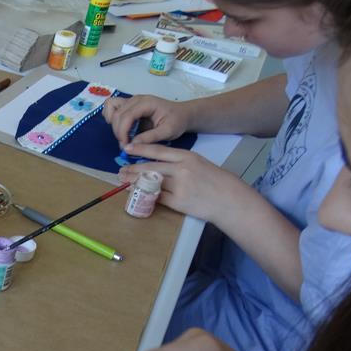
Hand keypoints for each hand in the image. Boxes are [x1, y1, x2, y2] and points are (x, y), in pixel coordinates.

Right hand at [102, 95, 194, 146]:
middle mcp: (136, 99)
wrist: (182, 114)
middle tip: (126, 145)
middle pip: (117, 114)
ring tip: (123, 136)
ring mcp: (131, 101)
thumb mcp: (167, 132)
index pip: (126, 116)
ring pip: (111, 108)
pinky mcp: (129, 106)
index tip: (125, 146)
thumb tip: (130, 146)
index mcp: (146, 103)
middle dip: (118, 132)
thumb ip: (149, 138)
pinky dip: (111, 117)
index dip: (122, 132)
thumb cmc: (177, 121)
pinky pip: (112, 107)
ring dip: (113, 124)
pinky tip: (120, 128)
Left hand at [118, 143, 248, 222]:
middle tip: (121, 170)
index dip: (141, 149)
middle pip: (150, 167)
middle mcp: (181, 169)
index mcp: (187, 157)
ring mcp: (179, 186)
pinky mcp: (178, 202)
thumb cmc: (213, 180)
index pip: (158, 150)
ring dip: (135, 183)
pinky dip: (145, 196)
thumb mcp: (198, 163)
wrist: (228, 199)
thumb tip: (155, 165)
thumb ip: (178, 162)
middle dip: (132, 169)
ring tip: (124, 182)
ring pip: (150, 183)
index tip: (128, 148)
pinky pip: (156, 198)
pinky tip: (138, 194)